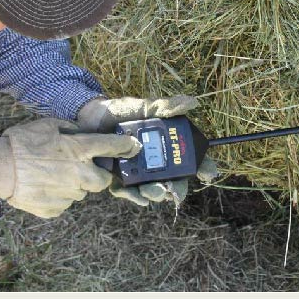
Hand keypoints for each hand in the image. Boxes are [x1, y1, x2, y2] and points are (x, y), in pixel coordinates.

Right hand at [0, 118, 140, 217]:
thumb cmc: (22, 143)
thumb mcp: (49, 125)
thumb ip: (72, 130)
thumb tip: (83, 134)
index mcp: (79, 150)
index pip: (112, 148)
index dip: (126, 147)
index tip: (132, 148)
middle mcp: (80, 174)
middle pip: (103, 181)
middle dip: (96, 174)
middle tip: (79, 167)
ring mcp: (69, 195)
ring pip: (82, 192)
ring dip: (74, 184)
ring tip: (52, 174)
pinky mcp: (56, 210)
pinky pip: (64, 202)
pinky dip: (58, 195)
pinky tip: (42, 185)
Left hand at [77, 95, 218, 205]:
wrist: (89, 118)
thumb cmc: (120, 111)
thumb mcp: (144, 108)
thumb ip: (165, 106)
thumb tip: (192, 102)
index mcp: (166, 147)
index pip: (191, 160)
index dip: (205, 168)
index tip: (208, 173)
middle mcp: (156, 162)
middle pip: (175, 182)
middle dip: (177, 190)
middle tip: (174, 190)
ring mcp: (138, 172)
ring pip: (154, 190)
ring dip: (157, 194)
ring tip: (155, 191)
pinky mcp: (119, 179)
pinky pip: (130, 192)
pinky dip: (135, 196)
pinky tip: (139, 196)